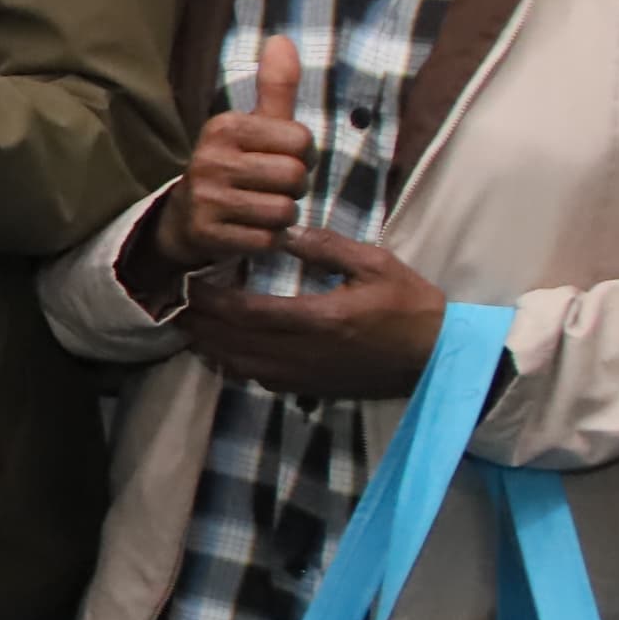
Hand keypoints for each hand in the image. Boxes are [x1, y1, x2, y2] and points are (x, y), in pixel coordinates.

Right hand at [151, 34, 314, 271]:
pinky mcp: (207, 233)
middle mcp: (209, 159)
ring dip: (281, 216)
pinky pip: (268, 240)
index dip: (302, 155)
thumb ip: (275, 85)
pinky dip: (268, 240)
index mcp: (224, 126)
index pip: (301, 140)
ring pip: (284, 211)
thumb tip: (282, 38)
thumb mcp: (253, 124)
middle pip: (295, 177)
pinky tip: (249, 229)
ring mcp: (206, 198)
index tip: (278, 159)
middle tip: (269, 187)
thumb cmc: (233, 166)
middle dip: (293, 188)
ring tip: (259, 209)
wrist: (184, 217)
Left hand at [180, 227, 447, 399]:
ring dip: (210, 347)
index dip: (212, 300)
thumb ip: (325, 247)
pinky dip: (232, 365)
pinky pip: (258, 380)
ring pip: (239, 366)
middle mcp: (305, 353)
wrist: (442, 357)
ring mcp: (306, 376)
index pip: (247, 312)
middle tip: (176, 303)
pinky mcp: (311, 389)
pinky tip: (222, 350)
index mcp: (320, 319)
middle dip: (200, 324)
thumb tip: (281, 230)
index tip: (192, 282)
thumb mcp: (375, 264)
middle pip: (232, 343)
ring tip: (189, 325)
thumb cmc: (412, 305)